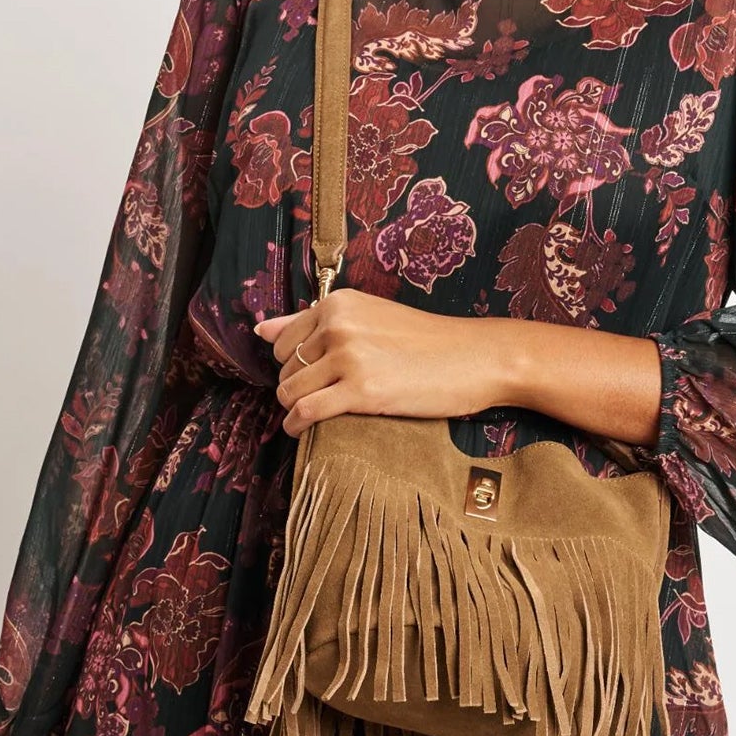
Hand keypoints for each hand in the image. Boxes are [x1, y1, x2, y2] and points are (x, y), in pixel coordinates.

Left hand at [254, 288, 506, 435]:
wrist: (475, 358)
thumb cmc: (427, 342)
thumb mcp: (369, 318)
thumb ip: (312, 322)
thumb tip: (260, 329)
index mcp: (338, 304)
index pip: (284, 340)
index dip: (291, 366)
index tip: (309, 378)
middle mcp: (338, 325)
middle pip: (284, 368)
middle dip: (293, 387)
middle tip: (320, 398)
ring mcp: (348, 357)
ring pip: (290, 391)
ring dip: (293, 408)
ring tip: (312, 416)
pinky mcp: (361, 391)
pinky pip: (306, 411)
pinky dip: (296, 425)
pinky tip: (302, 431)